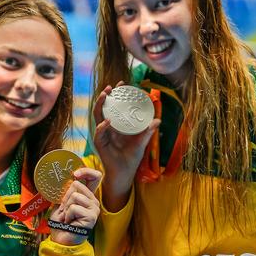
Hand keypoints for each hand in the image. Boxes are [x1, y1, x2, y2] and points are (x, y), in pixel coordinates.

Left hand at [49, 167, 101, 245]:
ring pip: (74, 196)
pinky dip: (67, 215)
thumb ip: (66, 191)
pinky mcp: (91, 217)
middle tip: (65, 211)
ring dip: (65, 208)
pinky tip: (70, 223)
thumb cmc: (61, 223)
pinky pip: (74, 207)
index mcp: (88, 196)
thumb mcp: (61, 203)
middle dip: (65, 197)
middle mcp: (94, 201)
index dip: (86, 171)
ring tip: (67, 218)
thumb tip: (67, 178)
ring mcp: (94, 209)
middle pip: (77, 185)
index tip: (75, 174)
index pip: (95, 176)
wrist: (61, 240)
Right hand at [93, 82, 159, 210]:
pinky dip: (102, 126)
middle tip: (110, 87)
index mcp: (117, 124)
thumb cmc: (132, 156)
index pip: (115, 106)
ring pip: (97, 116)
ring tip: (105, 96)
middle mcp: (108, 127)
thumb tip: (158, 120)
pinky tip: (108, 121)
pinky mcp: (100, 143)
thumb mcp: (142, 141)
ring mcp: (102, 134)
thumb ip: (148, 131)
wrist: (125, 172)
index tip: (121, 84)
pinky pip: (99, 133)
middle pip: (103, 107)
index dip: (117, 95)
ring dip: (100, 105)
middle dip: (105, 96)